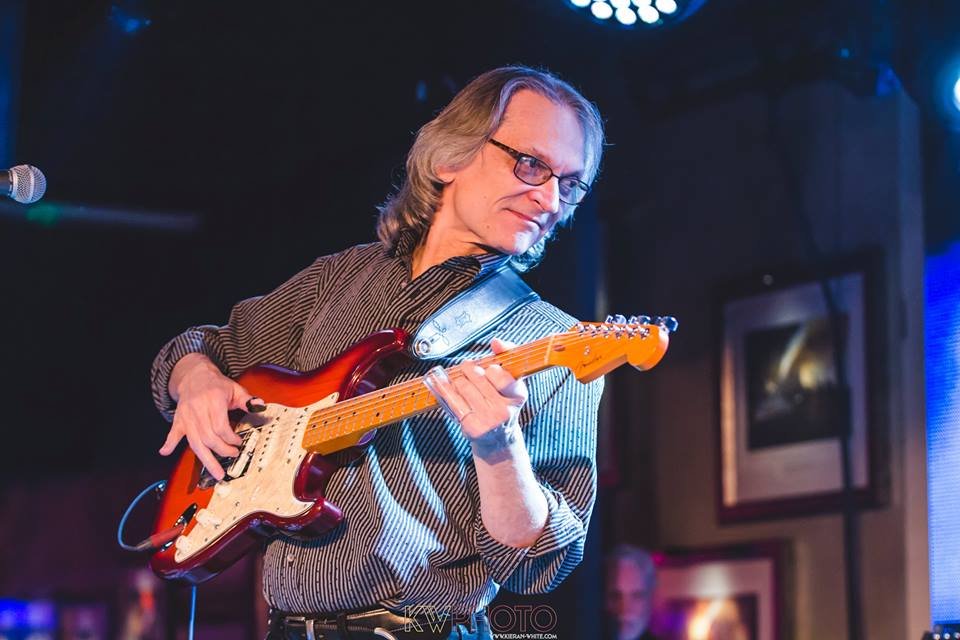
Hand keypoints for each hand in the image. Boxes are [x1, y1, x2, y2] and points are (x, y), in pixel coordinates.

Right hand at [159, 353, 261, 479]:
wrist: (194, 375)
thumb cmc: (217, 384)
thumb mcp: (235, 388)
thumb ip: (247, 399)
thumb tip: (260, 405)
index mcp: (213, 400)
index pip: (220, 426)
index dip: (230, 438)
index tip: (238, 442)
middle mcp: (198, 410)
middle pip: (209, 437)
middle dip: (222, 450)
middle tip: (233, 455)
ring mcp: (187, 416)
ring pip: (195, 442)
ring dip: (206, 459)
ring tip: (216, 473)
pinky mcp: (179, 420)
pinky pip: (173, 433)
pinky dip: (169, 443)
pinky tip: (165, 452)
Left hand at [426, 338, 527, 449]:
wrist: (497, 438)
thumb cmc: (502, 402)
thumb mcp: (511, 382)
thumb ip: (506, 357)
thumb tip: (496, 342)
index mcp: (518, 396)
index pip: (498, 372)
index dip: (490, 368)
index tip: (488, 369)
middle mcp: (504, 410)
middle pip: (477, 376)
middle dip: (469, 368)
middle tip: (467, 368)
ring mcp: (487, 420)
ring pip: (462, 385)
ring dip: (457, 378)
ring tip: (460, 380)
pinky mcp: (471, 426)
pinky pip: (452, 399)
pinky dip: (444, 388)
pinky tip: (441, 383)